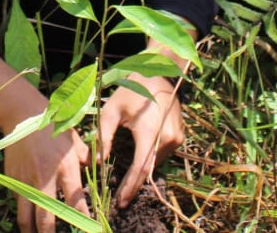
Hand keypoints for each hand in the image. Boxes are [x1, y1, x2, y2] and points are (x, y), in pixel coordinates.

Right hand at [4, 121, 90, 231]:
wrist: (23, 115)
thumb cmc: (53, 128)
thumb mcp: (75, 141)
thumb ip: (87, 158)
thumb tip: (99, 168)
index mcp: (65, 168)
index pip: (76, 201)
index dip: (83, 219)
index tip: (90, 229)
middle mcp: (45, 179)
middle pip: (47, 218)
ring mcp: (26, 181)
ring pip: (27, 217)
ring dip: (32, 232)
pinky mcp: (13, 180)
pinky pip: (18, 204)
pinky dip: (23, 217)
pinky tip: (28, 223)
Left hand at [97, 73, 184, 207]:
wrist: (158, 74)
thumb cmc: (131, 89)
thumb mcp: (112, 110)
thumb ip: (103, 137)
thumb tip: (97, 162)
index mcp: (150, 130)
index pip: (141, 167)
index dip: (130, 186)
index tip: (120, 201)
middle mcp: (167, 137)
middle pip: (149, 169)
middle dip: (134, 185)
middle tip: (120, 200)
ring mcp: (176, 138)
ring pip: (156, 164)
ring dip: (142, 174)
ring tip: (125, 185)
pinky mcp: (179, 137)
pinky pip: (162, 156)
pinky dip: (149, 163)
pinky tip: (137, 167)